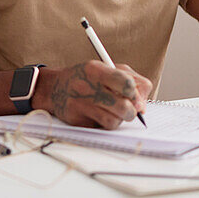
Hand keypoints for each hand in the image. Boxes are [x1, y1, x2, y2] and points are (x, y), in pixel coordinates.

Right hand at [34, 61, 151, 129]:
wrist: (55, 87)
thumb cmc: (87, 78)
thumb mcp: (108, 69)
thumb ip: (131, 81)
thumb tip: (142, 106)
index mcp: (96, 69)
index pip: (127, 83)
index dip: (135, 93)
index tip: (133, 94)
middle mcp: (87, 86)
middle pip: (124, 107)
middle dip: (131, 111)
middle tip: (128, 108)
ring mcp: (81, 105)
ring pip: (114, 121)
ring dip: (118, 119)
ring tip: (112, 111)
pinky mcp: (77, 121)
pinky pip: (102, 128)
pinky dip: (106, 124)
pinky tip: (100, 115)